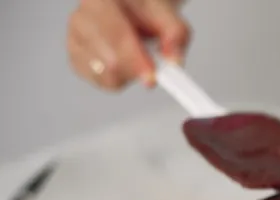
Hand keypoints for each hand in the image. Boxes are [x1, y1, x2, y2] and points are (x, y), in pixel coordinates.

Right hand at [67, 0, 190, 90]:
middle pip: (108, 61)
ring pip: (106, 76)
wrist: (133, 10)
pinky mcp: (77, 61)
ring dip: (130, 75)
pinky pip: (103, 83)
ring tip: (138, 57)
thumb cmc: (145, 11)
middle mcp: (81, 19)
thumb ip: (175, 35)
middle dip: (136, 70)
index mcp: (101, 0)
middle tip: (154, 71)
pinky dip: (121, 80)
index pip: (114, 34)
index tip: (152, 76)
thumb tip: (174, 61)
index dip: (135, 59)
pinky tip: (127, 65)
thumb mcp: (168, 16)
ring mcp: (74, 41)